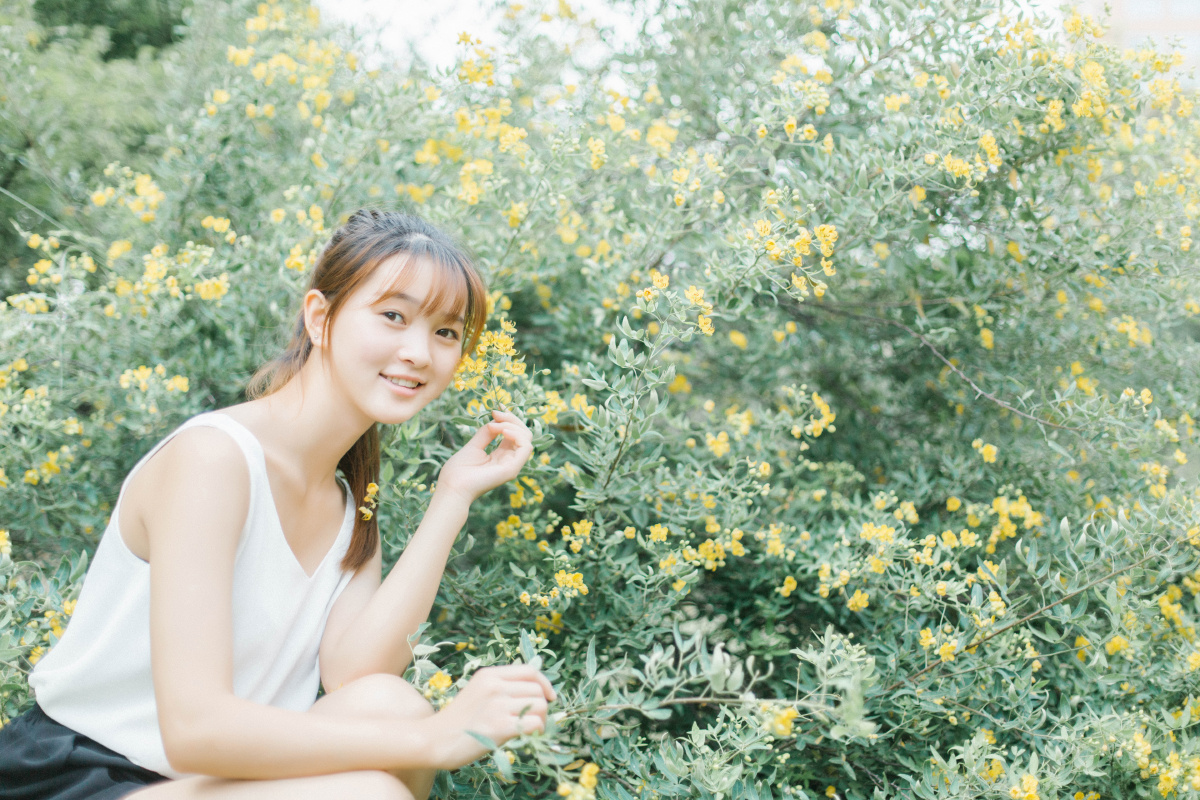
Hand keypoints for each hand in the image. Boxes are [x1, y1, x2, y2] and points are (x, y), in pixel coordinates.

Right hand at [425, 663, 555, 770]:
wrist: (434, 739)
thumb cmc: (459, 720)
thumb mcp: (478, 691)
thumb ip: (502, 687)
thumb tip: (537, 691)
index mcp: (489, 674)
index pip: (530, 670)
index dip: (545, 683)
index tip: (550, 697)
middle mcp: (494, 686)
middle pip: (537, 690)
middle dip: (542, 706)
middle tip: (532, 720)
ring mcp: (497, 705)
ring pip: (540, 705)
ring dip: (541, 719)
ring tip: (528, 729)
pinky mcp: (499, 726)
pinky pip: (534, 723)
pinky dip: (537, 731)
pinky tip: (527, 736)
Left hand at [437, 409, 532, 502]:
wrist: (452, 487)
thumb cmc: (459, 471)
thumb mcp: (474, 446)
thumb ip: (486, 433)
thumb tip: (495, 420)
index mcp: (501, 456)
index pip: (514, 434)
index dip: (509, 419)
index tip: (497, 409)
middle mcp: (510, 460)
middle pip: (523, 434)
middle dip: (512, 418)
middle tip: (496, 413)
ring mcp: (513, 466)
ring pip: (526, 438)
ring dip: (512, 425)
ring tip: (495, 424)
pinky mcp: (512, 469)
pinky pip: (525, 447)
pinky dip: (516, 435)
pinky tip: (502, 430)